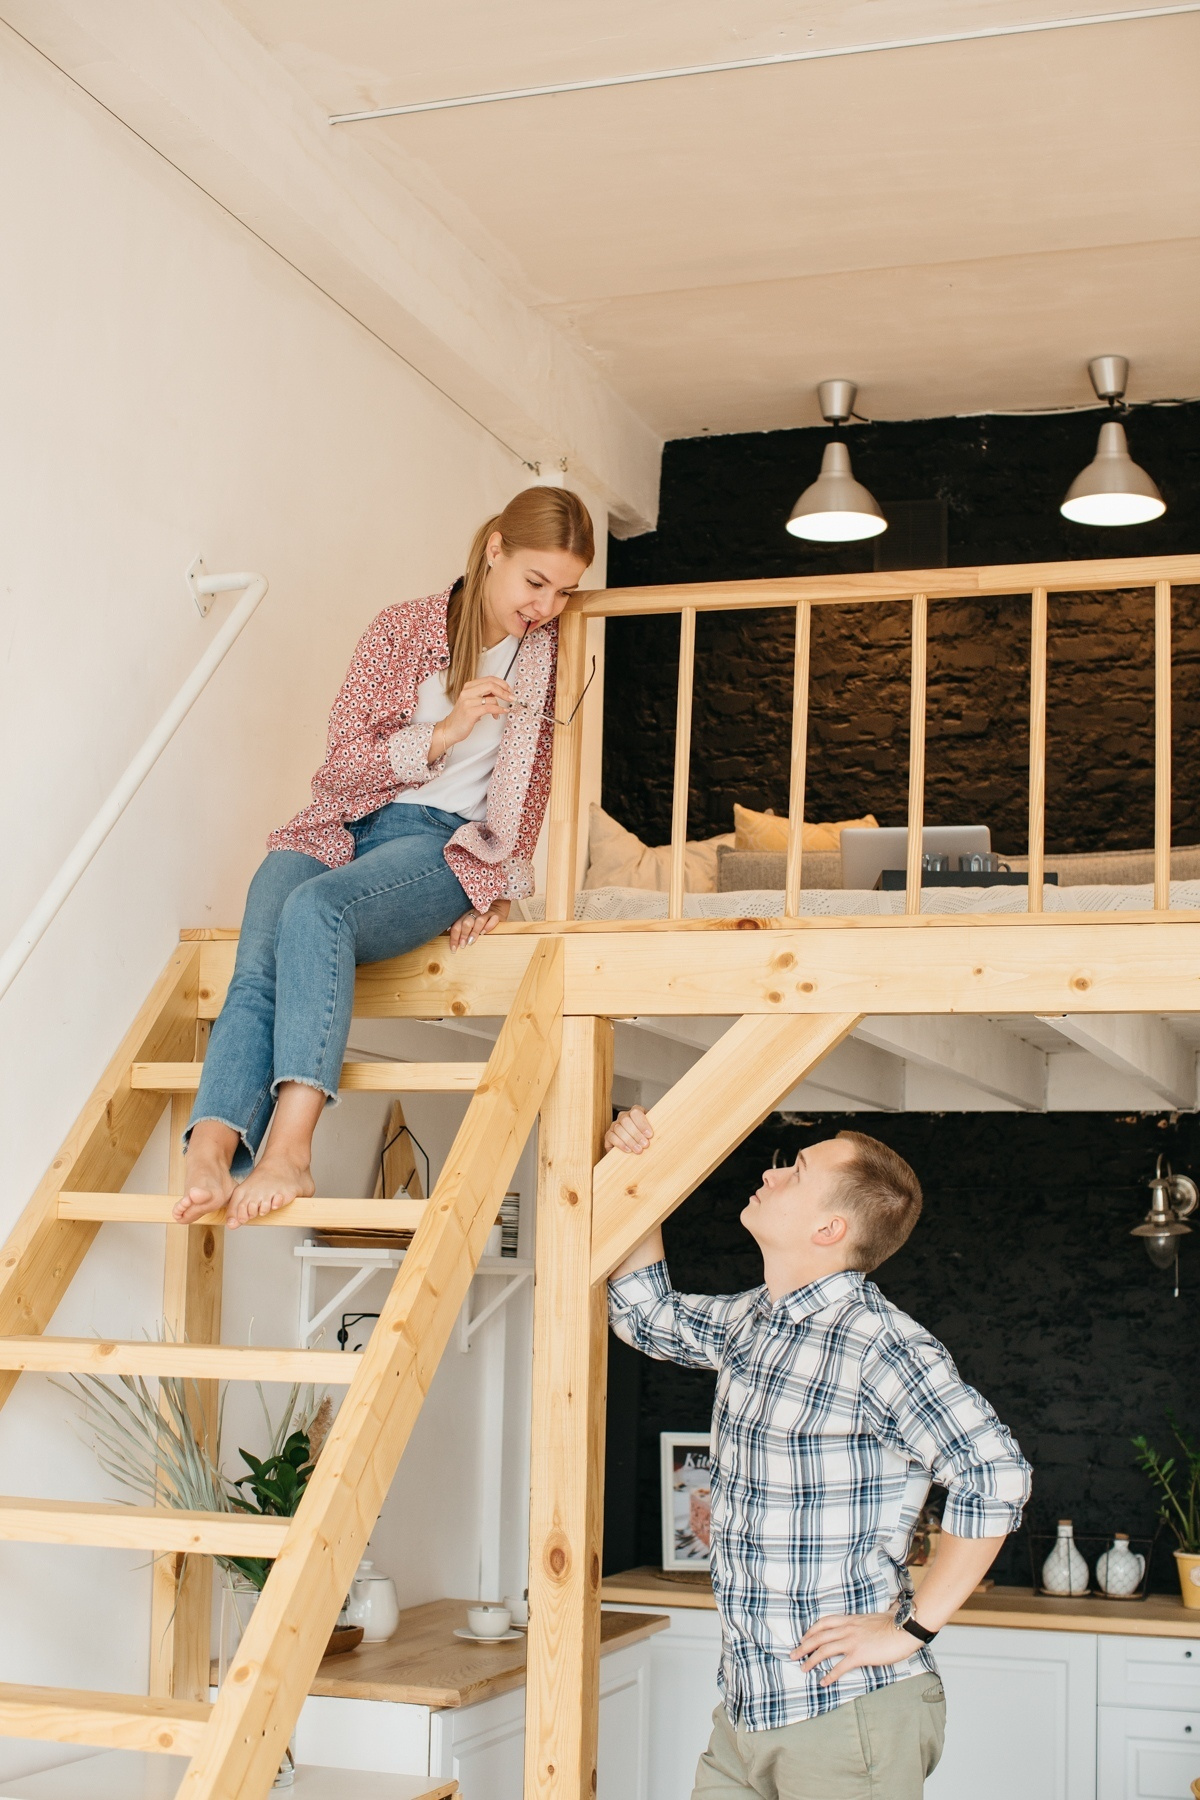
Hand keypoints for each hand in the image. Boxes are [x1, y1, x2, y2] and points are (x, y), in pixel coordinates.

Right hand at [433, 677, 514, 756]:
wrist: (450, 729)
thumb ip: (484, 695)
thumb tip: (502, 692)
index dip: (502, 683)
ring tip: (500, 712)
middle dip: (505, 691)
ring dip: (500, 705)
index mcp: (469, 686)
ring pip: (492, 698)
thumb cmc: (463, 716)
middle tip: (512, 698)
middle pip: (491, 685)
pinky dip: (499, 710)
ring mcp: (468, 701)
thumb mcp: (473, 701)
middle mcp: (467, 691)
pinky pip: (489, 708)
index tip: (509, 690)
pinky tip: (502, 712)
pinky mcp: (470, 712)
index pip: (489, 679)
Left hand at [448, 898, 509, 950]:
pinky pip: (493, 920)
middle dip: (463, 935)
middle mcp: (474, 913)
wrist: (497, 905)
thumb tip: (451, 937)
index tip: (454, 949)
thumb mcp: (470, 921)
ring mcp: (486, 913)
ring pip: (479, 921)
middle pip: (466, 923)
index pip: (457, 926)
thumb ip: (461, 927)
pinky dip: (488, 926)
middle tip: (462, 945)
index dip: (454, 938)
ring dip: (474, 932)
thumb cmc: (481, 917)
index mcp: (466, 915)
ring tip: (471, 942)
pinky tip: (484, 933)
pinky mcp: (496, 915)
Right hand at [604, 1106, 652, 1154]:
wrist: (636, 1148)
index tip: (649, 1135)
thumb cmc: (645, 1137)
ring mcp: (614, 1125)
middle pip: (626, 1120)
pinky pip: (611, 1137)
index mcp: (635, 1112)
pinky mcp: (609, 1135)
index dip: (642, 1123)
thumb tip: (663, 1132)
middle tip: (645, 1144)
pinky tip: (628, 1150)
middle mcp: (623, 1116)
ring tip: (638, 1150)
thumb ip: (655, 1129)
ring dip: (630, 1140)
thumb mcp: (651, 1131)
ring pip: (619, 1129)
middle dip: (636, 1134)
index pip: (636, 1112)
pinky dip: (620, 1144)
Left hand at [791, 1612, 921, 1686]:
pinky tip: (823, 1682)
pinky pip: (840, 1666)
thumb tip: (863, 1623)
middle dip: (804, 1646)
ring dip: (811, 1660)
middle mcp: (847, 1629)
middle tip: (793, 1655)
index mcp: (850, 1619)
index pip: (824, 1622)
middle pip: (819, 1637)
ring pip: (824, 1650)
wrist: (904, 1628)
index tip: (803, 1638)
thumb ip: (864, 1621)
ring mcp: (852, 1641)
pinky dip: (829, 1675)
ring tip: (803, 1668)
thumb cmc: (893, 1623)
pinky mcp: (859, 1655)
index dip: (811, 1631)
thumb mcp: (873, 1618)